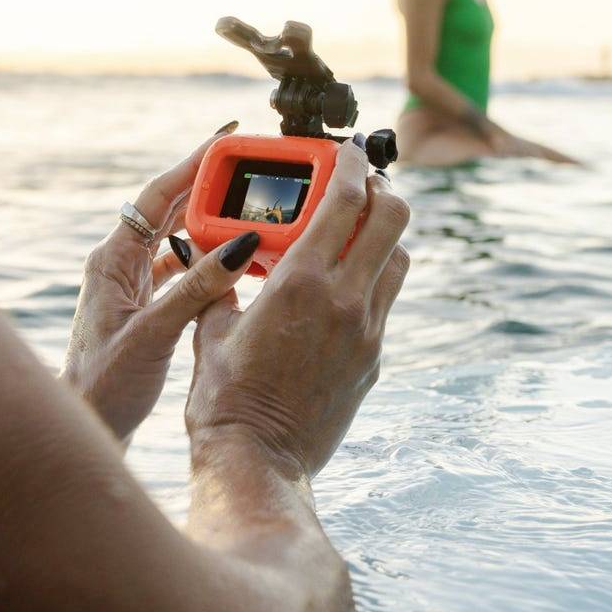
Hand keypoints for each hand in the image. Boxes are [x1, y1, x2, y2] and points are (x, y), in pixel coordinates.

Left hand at [62, 123, 249, 443]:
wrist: (86, 427)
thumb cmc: (106, 385)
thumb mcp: (153, 333)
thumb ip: (196, 288)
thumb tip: (240, 244)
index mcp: (112, 259)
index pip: (157, 195)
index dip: (193, 163)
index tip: (227, 138)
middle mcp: (119, 264)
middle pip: (168, 209)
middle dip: (207, 184)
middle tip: (249, 163)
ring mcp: (130, 284)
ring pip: (176, 238)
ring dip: (209, 221)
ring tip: (249, 203)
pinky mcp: (142, 306)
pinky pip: (180, 268)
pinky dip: (206, 259)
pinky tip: (233, 258)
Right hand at [186, 137, 411, 478]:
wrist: (258, 462)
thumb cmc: (224, 397)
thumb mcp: (213, 328)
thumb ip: (222, 282)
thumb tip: (218, 253)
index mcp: (303, 282)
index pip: (345, 199)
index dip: (350, 164)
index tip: (345, 149)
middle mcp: (346, 301)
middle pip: (393, 219)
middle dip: (382, 191)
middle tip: (360, 185)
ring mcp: (367, 332)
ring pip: (398, 260)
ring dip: (382, 237)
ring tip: (355, 233)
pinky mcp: (373, 360)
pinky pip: (384, 303)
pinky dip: (371, 281)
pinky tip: (341, 288)